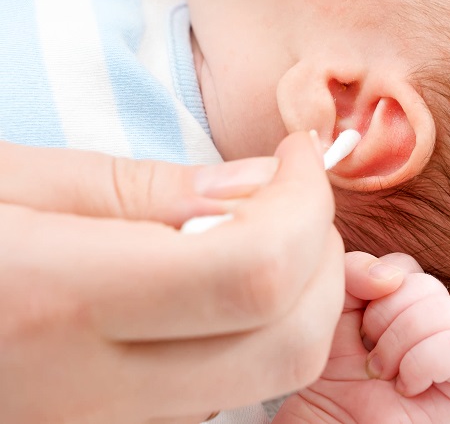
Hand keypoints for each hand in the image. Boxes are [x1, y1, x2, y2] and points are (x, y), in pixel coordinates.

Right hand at [0, 132, 343, 422]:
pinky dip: (262, 330)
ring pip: (273, 375)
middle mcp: (91, 390)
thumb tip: (264, 187)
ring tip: (263, 228)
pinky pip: (230, 388)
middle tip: (294, 193)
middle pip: (287, 344)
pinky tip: (224, 282)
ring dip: (303, 296)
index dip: (304, 206)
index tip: (298, 155)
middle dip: (324, 259)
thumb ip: (150, 192)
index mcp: (57, 300)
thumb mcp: (13, 182)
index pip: (250, 272)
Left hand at [274, 252, 449, 423]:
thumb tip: (391, 276)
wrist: (326, 423)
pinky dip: (425, 363)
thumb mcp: (332, 308)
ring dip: (403, 342)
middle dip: (388, 317)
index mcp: (403, 303)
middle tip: (367, 350)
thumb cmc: (327, 374)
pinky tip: (405, 385)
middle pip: (431, 287)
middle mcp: (432, 324)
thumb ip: (353, 272)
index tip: (356, 322)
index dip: (378, 286)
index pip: (407, 269)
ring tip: (381, 371)